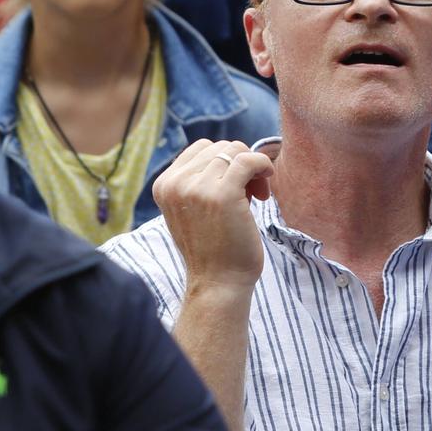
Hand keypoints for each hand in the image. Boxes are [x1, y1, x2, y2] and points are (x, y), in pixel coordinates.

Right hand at [152, 139, 274, 294]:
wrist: (219, 283)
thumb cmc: (214, 248)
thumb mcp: (193, 209)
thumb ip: (201, 180)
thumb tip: (234, 149)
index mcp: (164, 185)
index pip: (201, 149)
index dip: (225, 162)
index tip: (237, 186)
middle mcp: (175, 183)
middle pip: (220, 147)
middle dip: (240, 164)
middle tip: (251, 193)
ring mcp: (197, 188)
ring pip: (235, 150)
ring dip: (253, 169)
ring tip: (257, 196)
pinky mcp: (222, 194)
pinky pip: (249, 159)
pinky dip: (263, 165)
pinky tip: (267, 183)